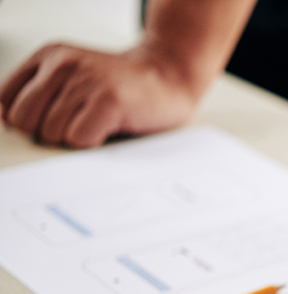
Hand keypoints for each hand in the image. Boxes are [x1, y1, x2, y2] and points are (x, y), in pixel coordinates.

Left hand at [0, 43, 200, 148]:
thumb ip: (41, 94)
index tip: (46, 125)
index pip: (5, 100)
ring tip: (98, 124)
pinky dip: (94, 144)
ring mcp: (87, 80)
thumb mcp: (74, 79)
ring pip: (51, 133)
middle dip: (47, 132)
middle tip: (77, 126)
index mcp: (49, 56)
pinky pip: (79, 139)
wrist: (170, 77)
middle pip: (24, 120)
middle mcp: (64, 64)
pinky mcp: (109, 100)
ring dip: (75, 139)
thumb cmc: (123, 87)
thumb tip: (6, 122)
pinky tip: (110, 130)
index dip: (23, 122)